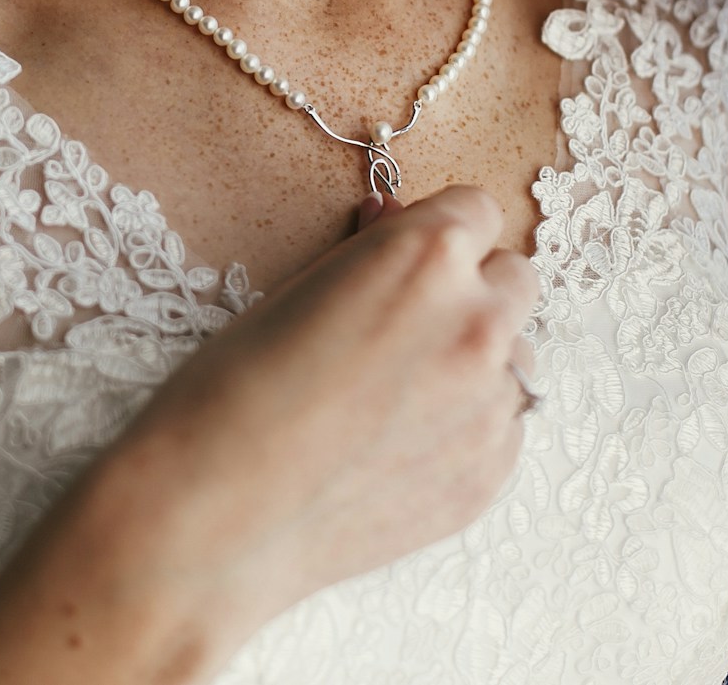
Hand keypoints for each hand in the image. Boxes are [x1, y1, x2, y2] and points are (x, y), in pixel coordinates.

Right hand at [0, 186, 537, 683]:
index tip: (410, 258)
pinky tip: (397, 446)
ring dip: (475, 362)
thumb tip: (394, 222)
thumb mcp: (294, 292)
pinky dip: (466, 427)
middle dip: (470, 290)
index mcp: (426, 257)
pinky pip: (502, 428)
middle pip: (515, 278)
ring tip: (396, 396)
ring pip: (515, 358)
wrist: (212, 516)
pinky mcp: (489, 475)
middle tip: (405, 325)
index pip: (477, 210)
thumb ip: (367, 255)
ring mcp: (491, 405)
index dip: (436, 233)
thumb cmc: (230, 395)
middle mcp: (477, 323)